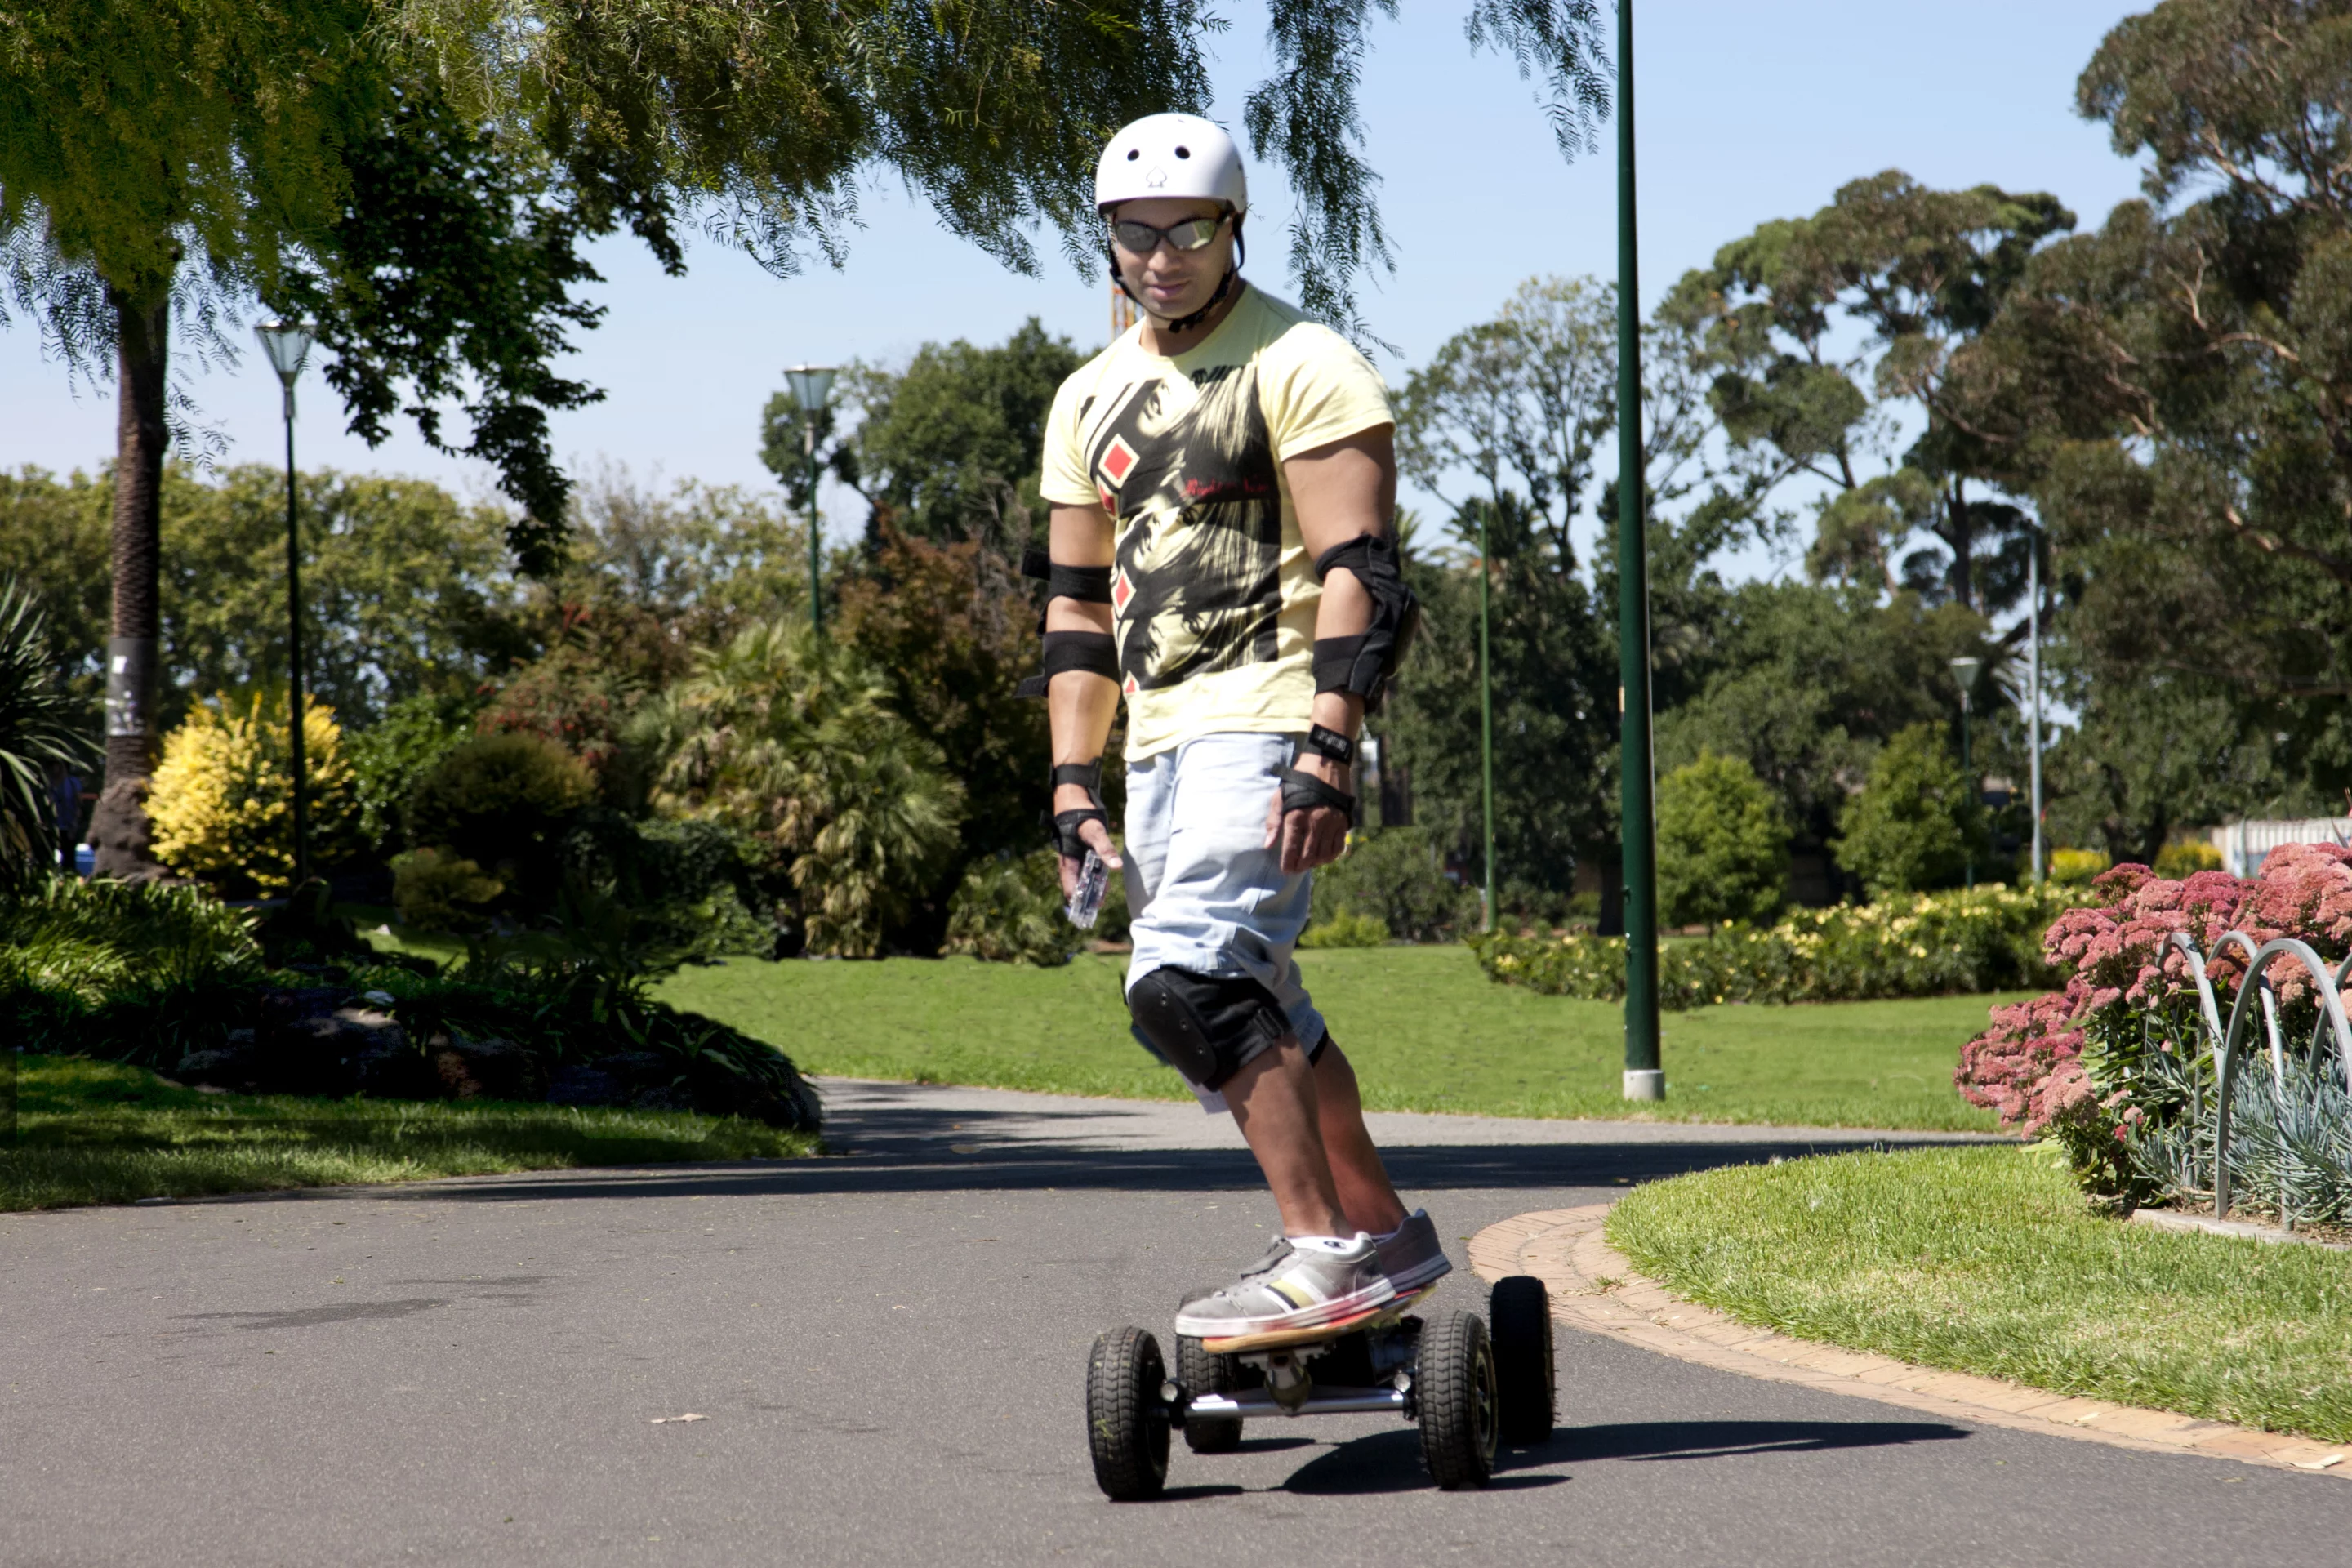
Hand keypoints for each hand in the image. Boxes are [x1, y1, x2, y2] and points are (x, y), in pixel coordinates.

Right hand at [1053, 782, 1122, 896]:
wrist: (1075, 797)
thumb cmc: (1081, 816)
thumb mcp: (1095, 832)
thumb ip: (1105, 849)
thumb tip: (1117, 867)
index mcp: (1069, 861)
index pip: (1070, 889)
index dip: (1079, 901)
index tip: (1091, 909)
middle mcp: (1070, 862)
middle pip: (1076, 887)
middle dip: (1087, 897)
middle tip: (1101, 904)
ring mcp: (1075, 857)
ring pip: (1081, 879)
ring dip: (1091, 888)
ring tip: (1104, 895)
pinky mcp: (1081, 851)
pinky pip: (1086, 870)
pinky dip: (1094, 877)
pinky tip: (1104, 879)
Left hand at [1263, 754, 1352, 874]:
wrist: (1326, 763)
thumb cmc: (1299, 781)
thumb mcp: (1281, 796)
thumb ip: (1274, 821)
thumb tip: (1268, 845)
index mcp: (1297, 815)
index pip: (1291, 847)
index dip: (1288, 862)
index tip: (1285, 870)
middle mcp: (1315, 821)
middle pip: (1309, 854)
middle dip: (1301, 866)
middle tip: (1295, 870)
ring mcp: (1332, 822)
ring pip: (1324, 853)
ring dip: (1315, 863)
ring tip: (1308, 864)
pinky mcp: (1343, 821)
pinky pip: (1338, 846)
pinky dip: (1331, 856)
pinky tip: (1323, 857)